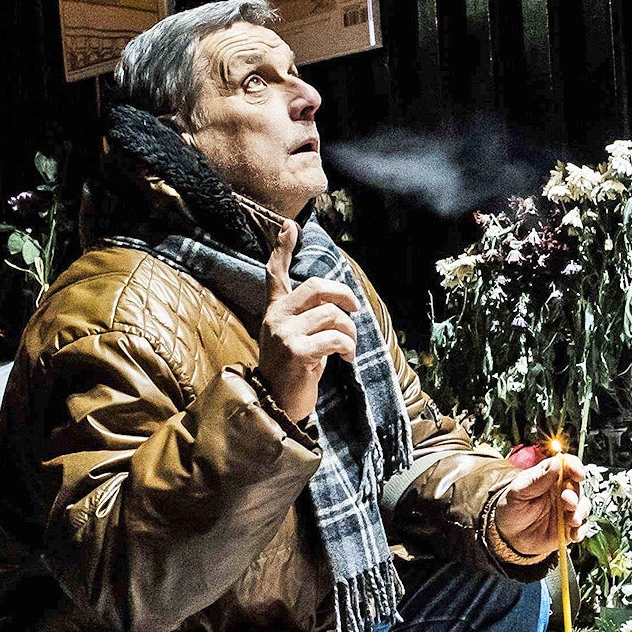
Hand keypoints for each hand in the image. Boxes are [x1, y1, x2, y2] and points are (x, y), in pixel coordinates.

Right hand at [258, 220, 358, 424]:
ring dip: (350, 331)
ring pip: (333, 315)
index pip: (276, 274)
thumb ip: (309, 318)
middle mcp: (276, 317)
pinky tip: (345, 359)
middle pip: (318, 287)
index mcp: (276, 310)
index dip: (282, 249)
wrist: (278, 404)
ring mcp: (284, 333)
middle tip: (356, 310)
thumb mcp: (298, 338)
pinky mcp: (296, 350)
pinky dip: (348, 348)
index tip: (290, 226)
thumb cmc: (294, 371)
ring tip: (348, 348)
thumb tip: (341, 304)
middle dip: (345, 296)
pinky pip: (336, 338)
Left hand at [493, 452, 588, 560]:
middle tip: (566, 501)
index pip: (568, 466)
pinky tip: (573, 533)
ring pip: (584, 506)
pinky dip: (581, 530)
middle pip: (578, 487)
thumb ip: (537, 478)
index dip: (575, 467)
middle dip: (575, 494)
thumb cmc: (511, 509)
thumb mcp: (518, 492)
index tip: (577, 474)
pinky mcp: (569, 527)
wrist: (508, 536)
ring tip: (571, 519)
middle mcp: (561, 492)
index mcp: (550, 478)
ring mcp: (567, 510)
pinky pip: (582, 527)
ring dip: (580, 512)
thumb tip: (556, 463)